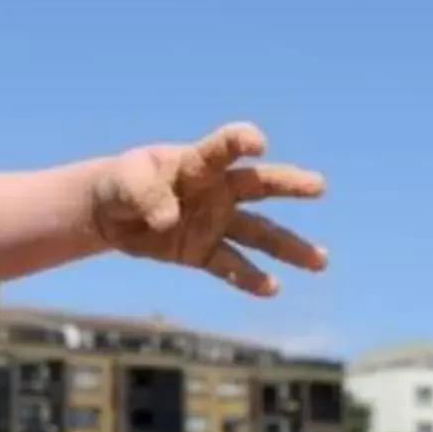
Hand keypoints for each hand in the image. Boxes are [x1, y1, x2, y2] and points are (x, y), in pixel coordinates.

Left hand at [89, 122, 327, 295]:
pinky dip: (250, 280)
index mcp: (198, 163)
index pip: (225, 147)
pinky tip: (273, 289)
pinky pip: (231, 267)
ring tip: (322, 262)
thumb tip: (169, 221)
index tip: (257, 144)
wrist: (111, 213)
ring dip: (289, 248)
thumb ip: (146, 197)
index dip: (241, 141)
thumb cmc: (122, 184)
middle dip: (289, 185)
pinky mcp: (203, 252)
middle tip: (319, 186)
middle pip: (260, 185)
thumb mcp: (125, 183)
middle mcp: (217, 191)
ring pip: (259, 234)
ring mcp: (215, 222)